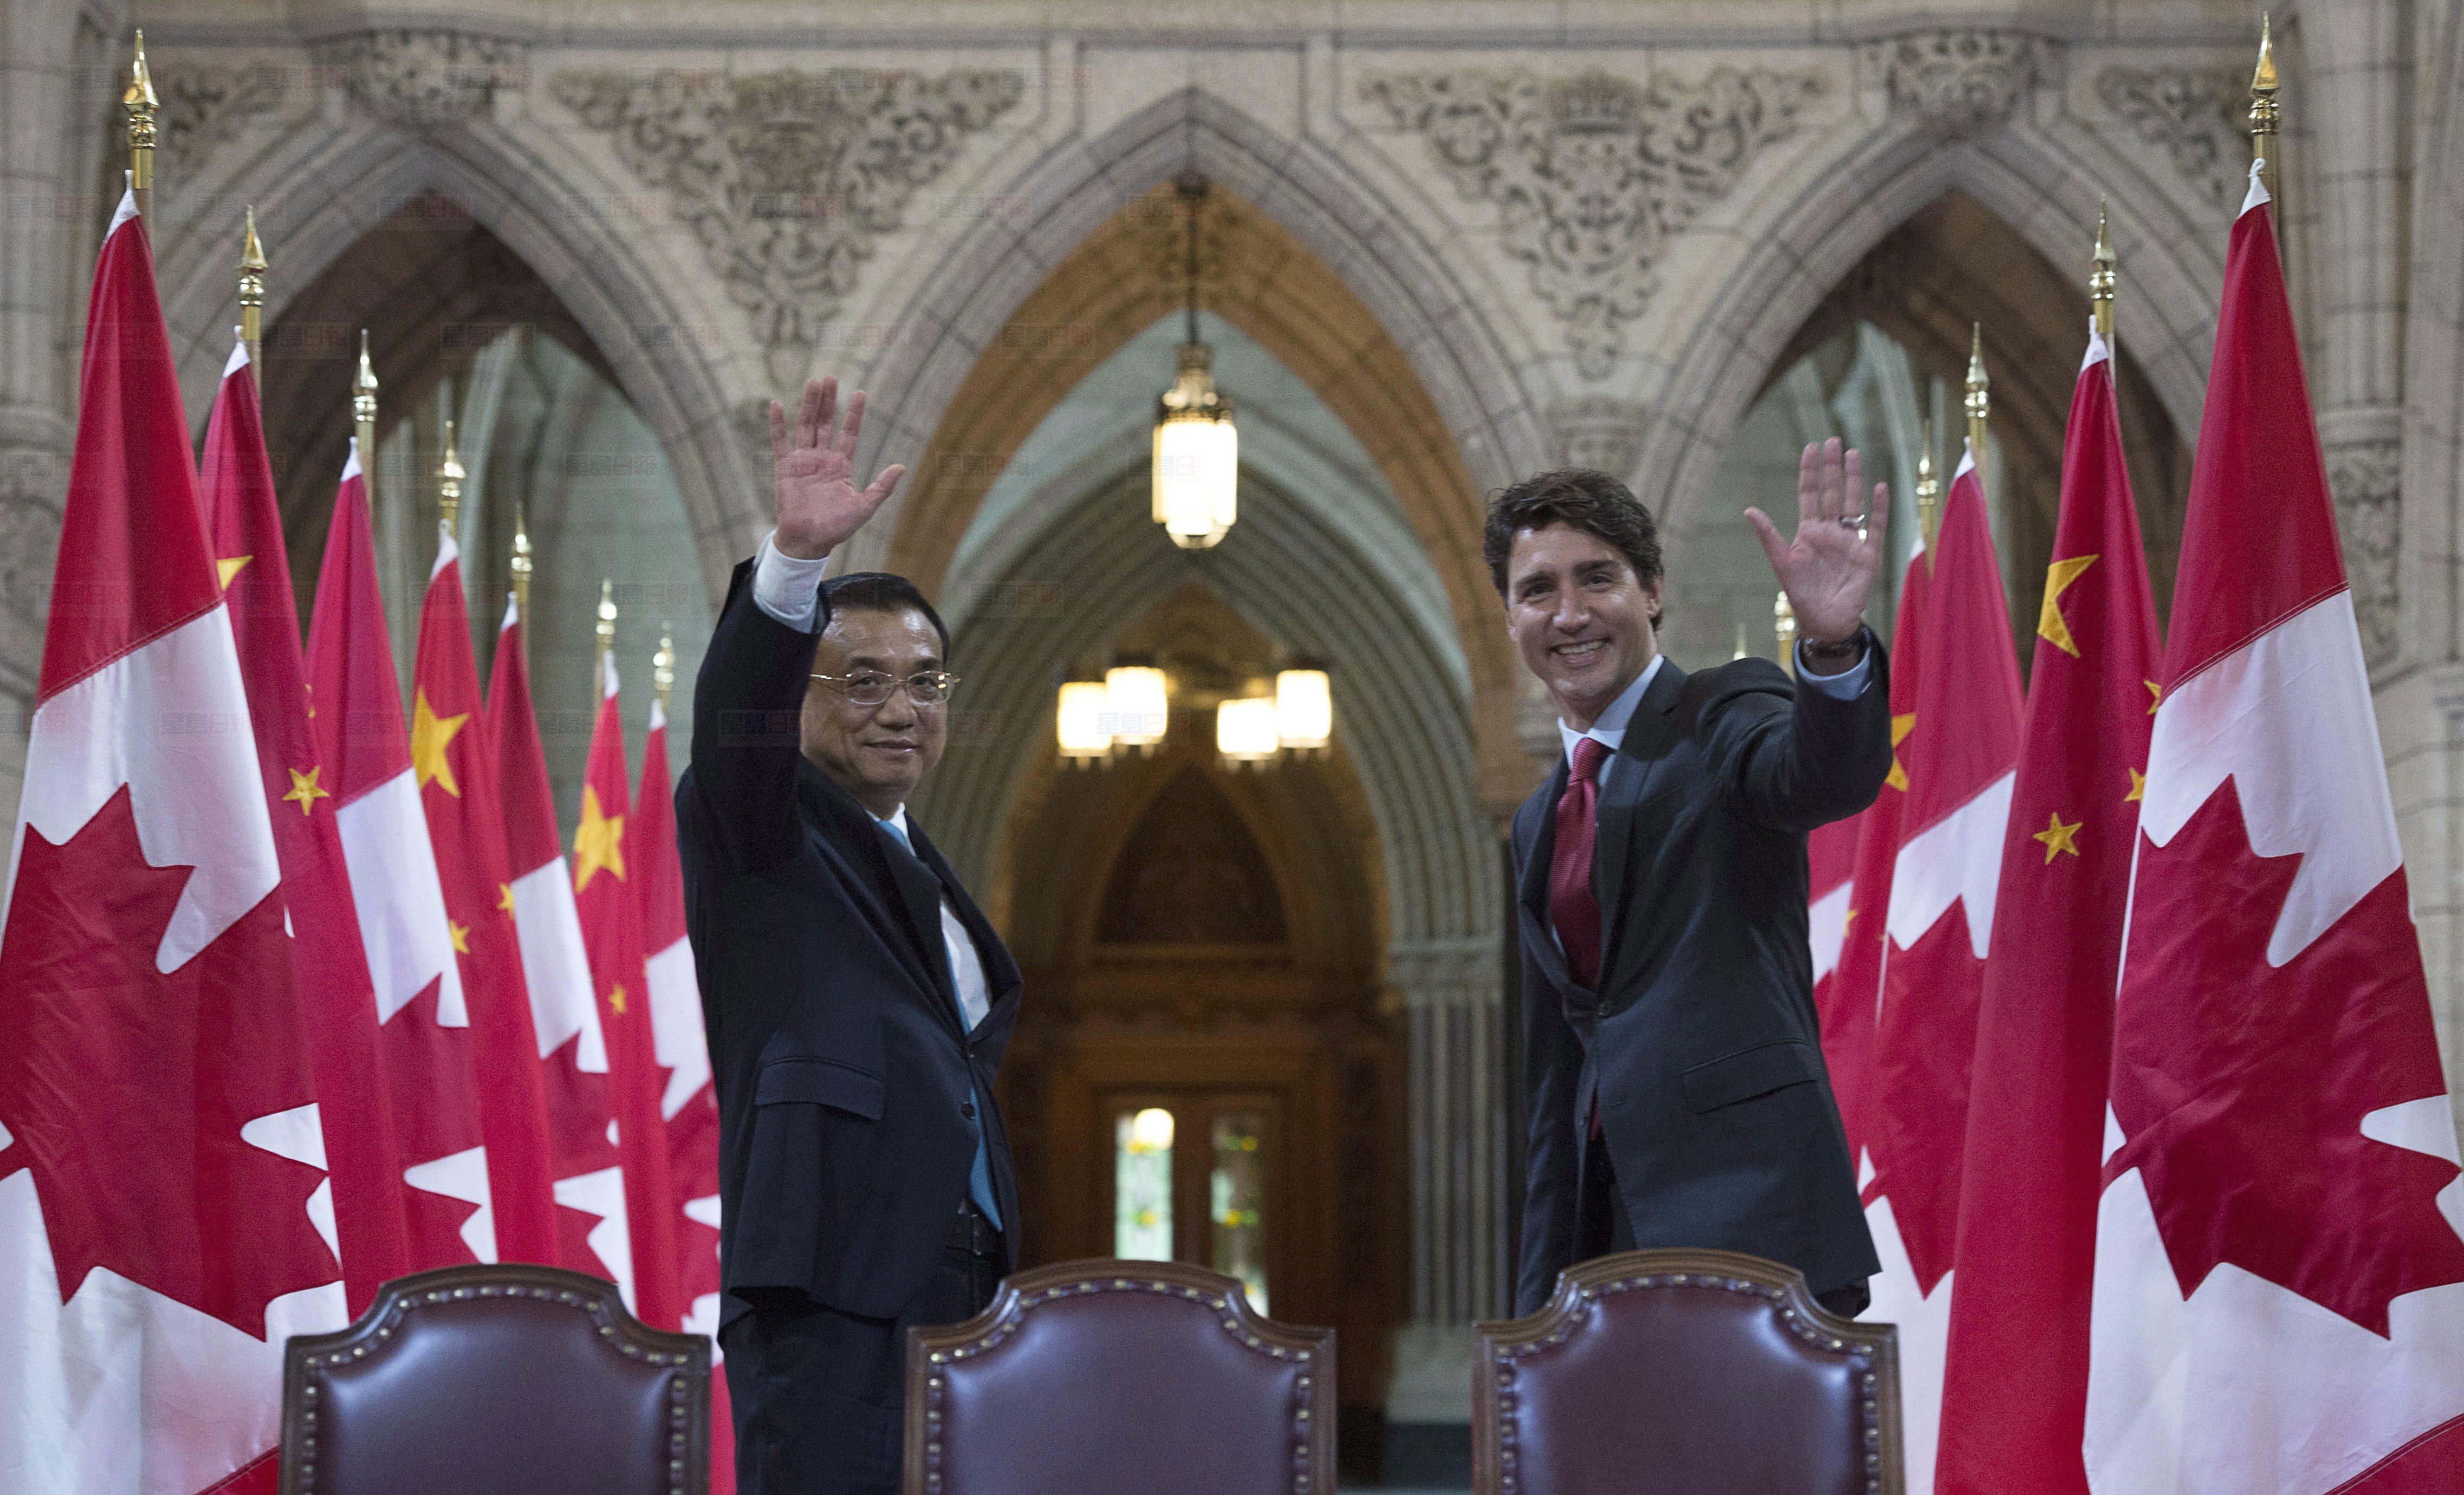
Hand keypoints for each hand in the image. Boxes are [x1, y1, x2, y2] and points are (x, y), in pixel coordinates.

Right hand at [770, 376, 905, 560]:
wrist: (809, 541)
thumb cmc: (837, 528)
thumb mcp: (864, 507)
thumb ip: (881, 487)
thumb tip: (901, 467)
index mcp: (841, 465)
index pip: (849, 433)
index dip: (854, 414)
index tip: (860, 393)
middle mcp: (822, 458)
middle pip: (826, 423)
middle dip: (829, 401)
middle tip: (831, 377)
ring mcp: (803, 461)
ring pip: (806, 425)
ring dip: (810, 404)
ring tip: (814, 382)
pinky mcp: (785, 467)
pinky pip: (780, 441)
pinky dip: (778, 423)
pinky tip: (777, 404)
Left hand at [1745, 438, 1886, 646]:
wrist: (1824, 622)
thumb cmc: (1801, 594)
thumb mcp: (1782, 563)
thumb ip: (1769, 536)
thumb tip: (1749, 509)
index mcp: (1809, 531)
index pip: (1809, 494)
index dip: (1810, 471)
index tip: (1811, 446)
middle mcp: (1830, 531)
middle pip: (1832, 492)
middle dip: (1832, 467)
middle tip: (1833, 441)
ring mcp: (1850, 540)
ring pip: (1853, 503)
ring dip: (1854, 479)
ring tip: (1853, 454)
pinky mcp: (1868, 555)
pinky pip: (1874, 528)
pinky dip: (1878, 509)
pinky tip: (1880, 487)